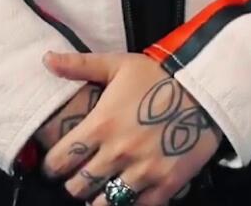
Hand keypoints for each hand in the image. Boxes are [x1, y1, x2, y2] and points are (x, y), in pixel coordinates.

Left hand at [39, 51, 221, 205]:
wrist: (205, 87)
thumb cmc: (158, 75)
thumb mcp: (118, 65)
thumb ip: (80, 65)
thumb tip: (46, 59)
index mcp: (100, 125)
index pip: (59, 160)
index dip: (52, 166)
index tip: (56, 166)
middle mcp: (118, 152)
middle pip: (78, 186)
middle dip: (74, 183)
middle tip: (80, 177)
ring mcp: (143, 170)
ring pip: (104, 202)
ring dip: (99, 197)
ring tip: (102, 189)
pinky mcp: (166, 182)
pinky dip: (131, 203)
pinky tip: (130, 195)